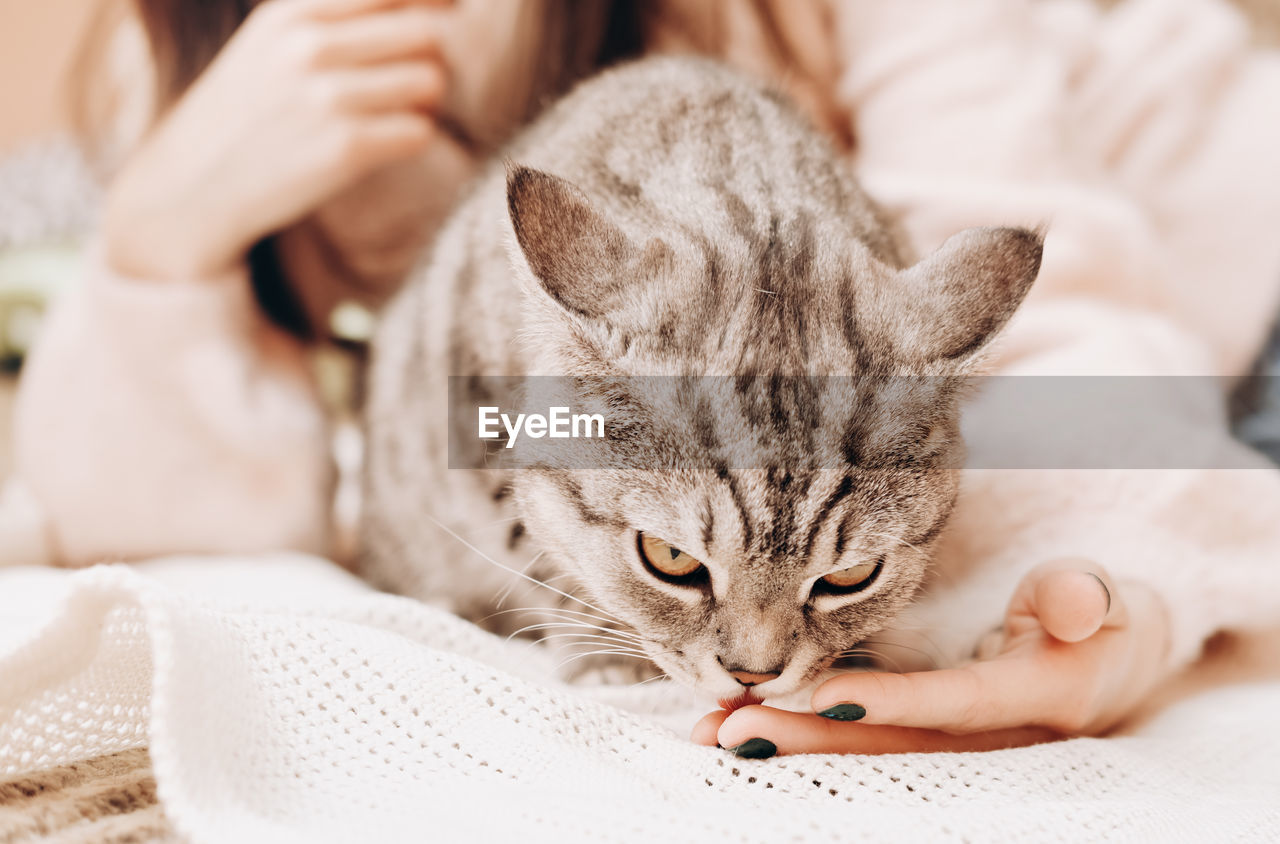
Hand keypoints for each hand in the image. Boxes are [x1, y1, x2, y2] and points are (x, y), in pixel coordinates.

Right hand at [104, 0, 449, 280]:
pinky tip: (381, 144)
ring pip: (431, 82)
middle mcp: (308, 46)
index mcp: (293, 12)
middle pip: (427, 34)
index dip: (434, 4)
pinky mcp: (345, 149)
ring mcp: (327, 98)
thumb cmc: (247, 113)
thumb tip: (436, 10)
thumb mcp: (273, 43)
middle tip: (407, 82)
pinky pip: (420, 131)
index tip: (444, 17)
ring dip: (425, 102)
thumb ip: (339, 18)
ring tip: (392, 114)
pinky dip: (411, 139)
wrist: (192, 188)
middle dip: (430, 59)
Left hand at [692, 560, 1170, 756]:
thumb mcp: (1116, 603)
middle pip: (895, 748)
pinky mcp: (926, 738)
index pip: (960, 705)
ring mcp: (956, 745)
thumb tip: (1075, 601)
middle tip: (732, 729)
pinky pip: (861, 743)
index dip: (897, 704)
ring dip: (793, 746)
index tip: (827, 697)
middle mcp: (991, 740)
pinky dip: (802, 736)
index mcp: (1041, 701)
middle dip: (811, 742)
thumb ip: (1089, 597)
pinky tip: (740, 729)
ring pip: (869, 754)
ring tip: (717, 734)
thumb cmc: (1106, 624)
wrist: (1110, 665)